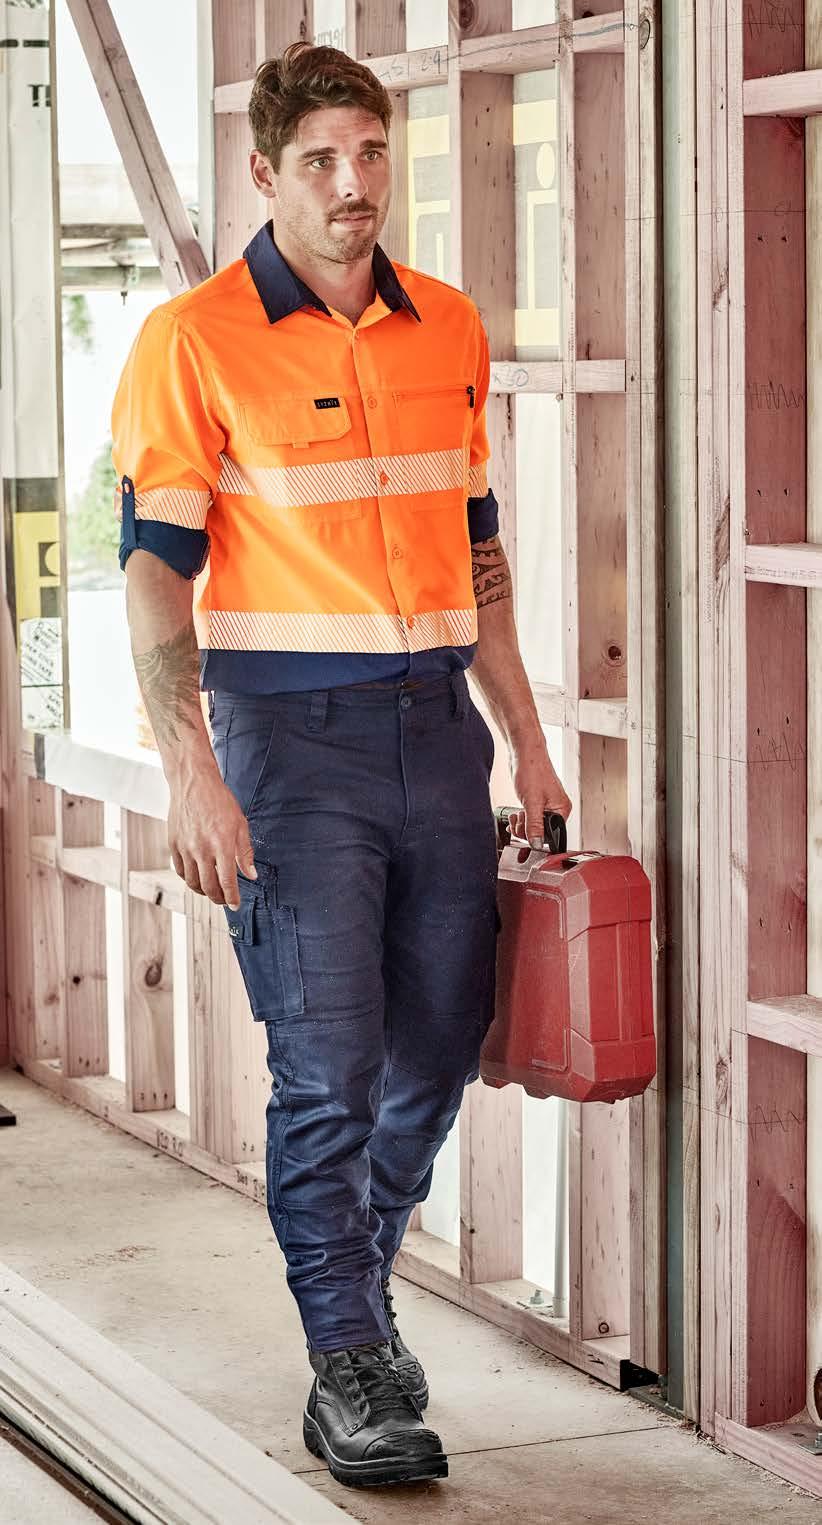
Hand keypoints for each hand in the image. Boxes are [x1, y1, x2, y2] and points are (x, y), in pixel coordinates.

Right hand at [168, 764, 255, 908]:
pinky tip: (197, 877)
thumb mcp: (240, 824)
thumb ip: (245, 852)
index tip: (235, 905)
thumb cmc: (219, 801)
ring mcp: (185, 848)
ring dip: (203, 891)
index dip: (232, 897)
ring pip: (192, 882)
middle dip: (218, 898)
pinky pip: (180, 870)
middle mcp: (202, 849)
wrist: (193, 783)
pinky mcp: (174, 844)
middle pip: (209, 886)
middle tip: (224, 900)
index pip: (228, 881)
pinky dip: (189, 879)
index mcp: (222, 845)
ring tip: (211, 890)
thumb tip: (251, 875)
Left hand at [508, 732, 571, 847]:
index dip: (536, 835)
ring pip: (532, 826)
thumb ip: (534, 825)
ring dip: (521, 823)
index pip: (551, 835)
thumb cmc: (532, 769)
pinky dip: (520, 818)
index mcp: (562, 809)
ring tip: (518, 812)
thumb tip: (537, 843)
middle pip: (540, 832)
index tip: (525, 828)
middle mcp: (556, 809)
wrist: (523, 753)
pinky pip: (528, 818)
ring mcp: (546, 806)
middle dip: (525, 828)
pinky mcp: (536, 803)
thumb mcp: (532, 802)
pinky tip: (516, 812)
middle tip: (521, 816)